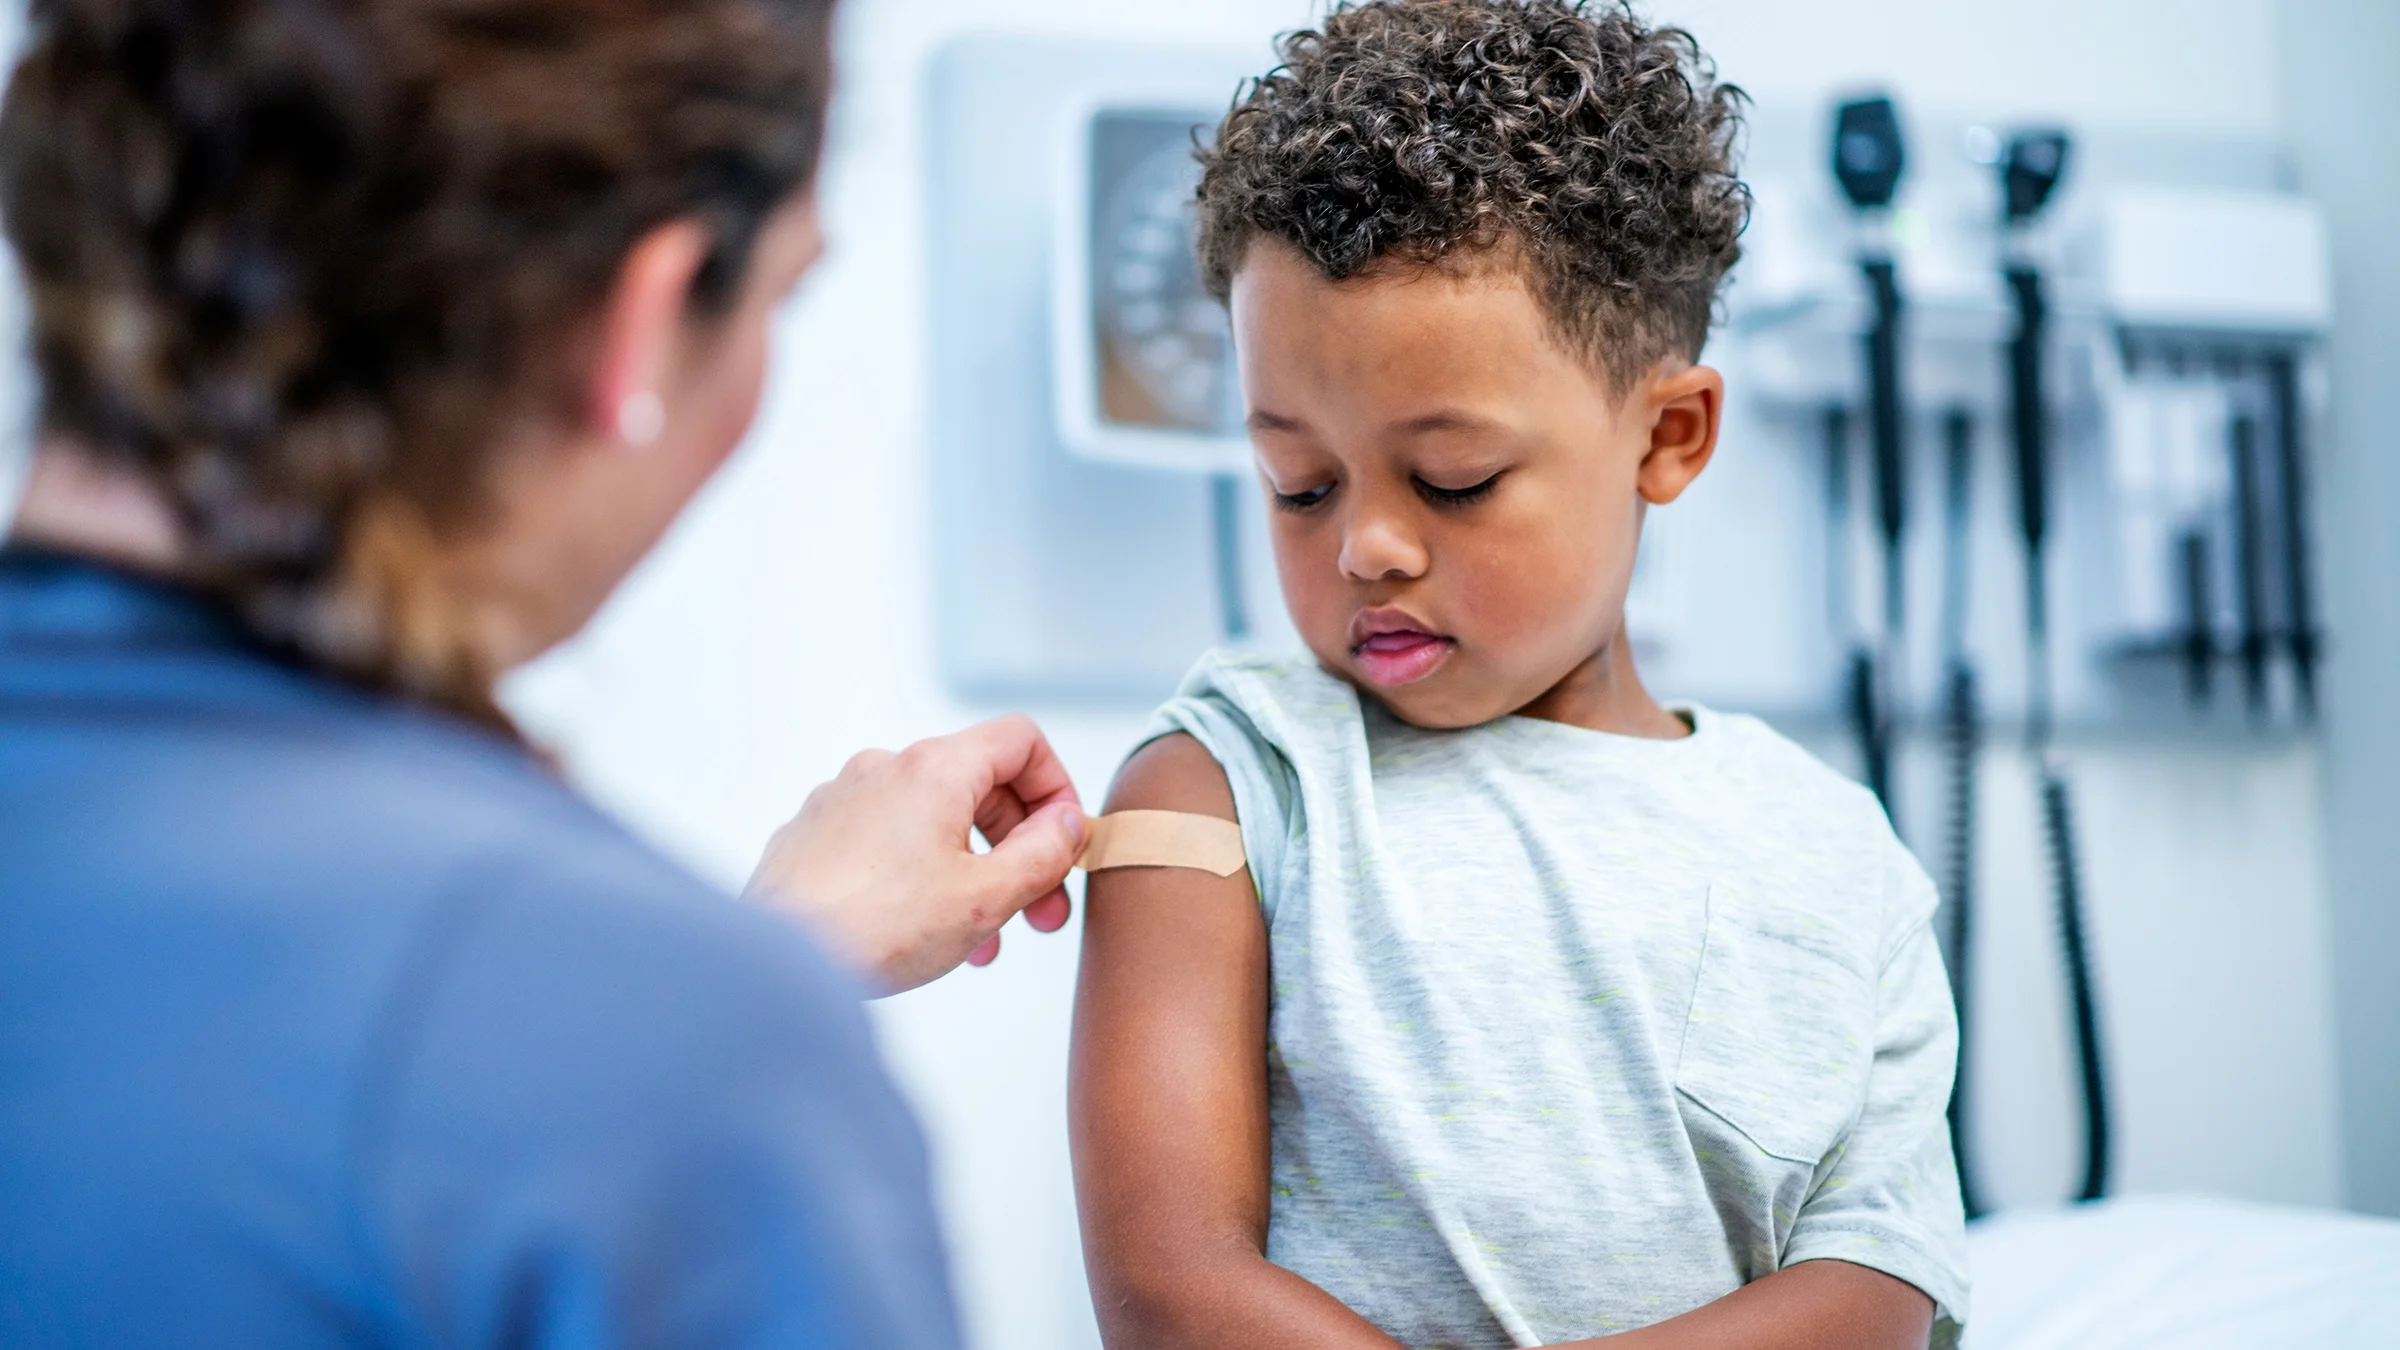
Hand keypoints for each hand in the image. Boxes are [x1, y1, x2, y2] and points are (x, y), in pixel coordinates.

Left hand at [747, 716, 1087, 993]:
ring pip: (932, 820)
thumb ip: (1044, 853)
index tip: (1064, 841)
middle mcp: (884, 769)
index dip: (1057, 787)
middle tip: (1039, 911)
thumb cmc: (873, 928)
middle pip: (979, 784)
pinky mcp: (812, 836)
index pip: (1020, 740)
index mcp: (934, 769)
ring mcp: (842, 800)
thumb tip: (1068, 823)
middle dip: (1019, 847)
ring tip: (982, 940)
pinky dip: (919, 875)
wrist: (774, 964)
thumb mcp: (987, 896)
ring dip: (972, 869)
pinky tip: (919, 931)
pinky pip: (885, 842)